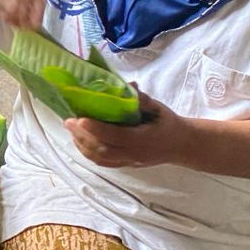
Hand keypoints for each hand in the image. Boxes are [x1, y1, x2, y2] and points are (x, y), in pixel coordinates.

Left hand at [63, 93, 189, 167]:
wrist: (181, 145)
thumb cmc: (168, 123)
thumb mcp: (159, 109)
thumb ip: (143, 100)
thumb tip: (128, 85)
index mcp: (143, 139)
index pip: (116, 136)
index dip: (97, 129)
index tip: (80, 119)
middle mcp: (134, 154)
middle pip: (103, 149)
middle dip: (82, 135)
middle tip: (68, 120)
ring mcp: (128, 161)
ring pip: (100, 157)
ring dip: (81, 143)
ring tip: (70, 128)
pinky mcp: (125, 164)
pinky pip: (102, 162)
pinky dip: (88, 152)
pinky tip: (78, 141)